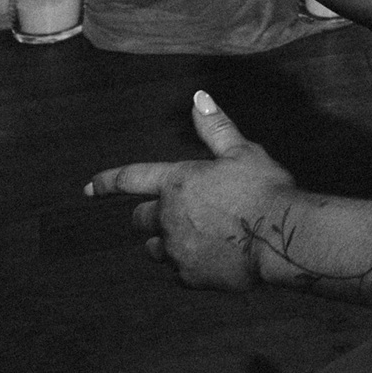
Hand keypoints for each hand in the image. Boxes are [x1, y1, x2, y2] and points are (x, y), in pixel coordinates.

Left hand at [87, 91, 294, 291]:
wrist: (282, 236)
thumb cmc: (264, 189)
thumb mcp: (243, 151)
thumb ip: (215, 127)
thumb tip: (199, 96)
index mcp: (177, 182)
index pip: (131, 179)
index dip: (107, 182)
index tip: (89, 188)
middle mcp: (168, 216)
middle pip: (140, 219)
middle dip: (149, 215)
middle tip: (173, 214)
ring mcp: (176, 249)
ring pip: (155, 249)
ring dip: (165, 242)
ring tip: (193, 237)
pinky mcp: (190, 275)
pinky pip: (177, 272)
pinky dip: (187, 264)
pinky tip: (209, 258)